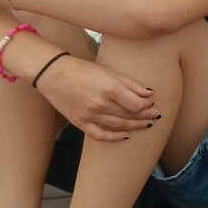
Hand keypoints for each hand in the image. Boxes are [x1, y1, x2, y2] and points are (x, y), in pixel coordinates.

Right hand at [35, 55, 159, 140]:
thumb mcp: (109, 72)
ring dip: (135, 126)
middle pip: (129, 115)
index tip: (151, 102)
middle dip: (145, 115)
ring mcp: (89, 115)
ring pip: (118, 126)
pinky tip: (126, 136)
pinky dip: (114, 137)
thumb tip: (149, 93)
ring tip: (146, 124)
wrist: (53, 74)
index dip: (146, 105)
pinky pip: (100, 135)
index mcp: (109, 88)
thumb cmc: (82, 69)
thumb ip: (130, 84)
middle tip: (154, 114)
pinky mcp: (79, 122)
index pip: (136, 104)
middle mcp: (99, 104)